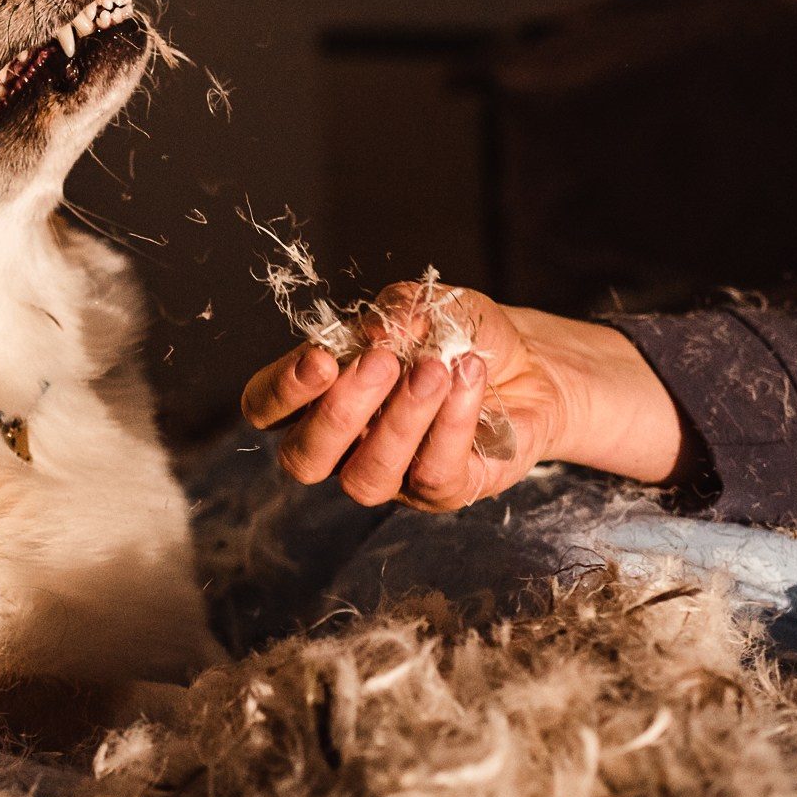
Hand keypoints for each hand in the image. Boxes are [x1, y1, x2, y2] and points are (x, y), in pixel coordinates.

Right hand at [240, 283, 688, 510]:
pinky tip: (469, 378)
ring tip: (435, 369)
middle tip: (382, 361)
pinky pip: (433, 474)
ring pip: (367, 476)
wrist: (531, 364)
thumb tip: (379, 331)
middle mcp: (343, 446)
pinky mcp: (442, 491)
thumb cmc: (459, 334)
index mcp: (317, 394)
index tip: (321, 358)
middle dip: (338, 411)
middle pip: (303, 459)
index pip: (265, 411)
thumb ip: (398, 310)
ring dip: (400, 419)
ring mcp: (391, 477)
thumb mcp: (427, 304)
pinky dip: (451, 423)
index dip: (281, 392)